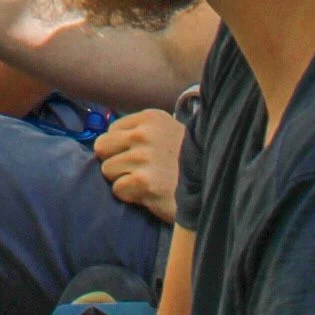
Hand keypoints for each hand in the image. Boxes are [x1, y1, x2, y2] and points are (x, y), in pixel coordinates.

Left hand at [94, 107, 185, 222]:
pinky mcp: (145, 182)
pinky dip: (130, 195)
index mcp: (149, 118)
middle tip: (135, 171)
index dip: (120, 148)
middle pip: (102, 148)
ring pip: (108, 170)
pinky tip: (149, 193)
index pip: (110, 131)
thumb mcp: (166, 132)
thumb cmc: (185, 161)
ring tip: (146, 182)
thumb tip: (105, 142)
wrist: (212, 186)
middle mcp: (144, 134)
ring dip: (123, 180)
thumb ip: (139, 132)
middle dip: (115, 161)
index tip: (137, 157)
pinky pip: (118, 189)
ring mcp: (144, 158)